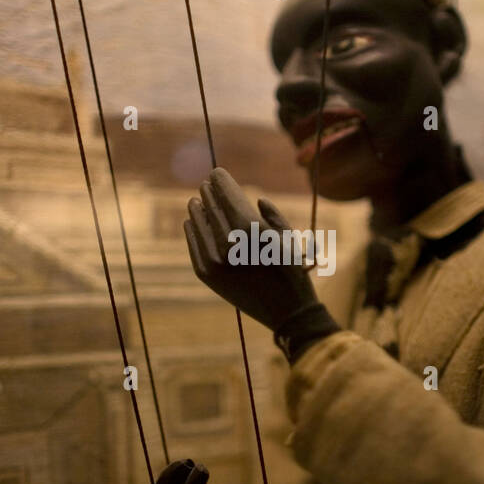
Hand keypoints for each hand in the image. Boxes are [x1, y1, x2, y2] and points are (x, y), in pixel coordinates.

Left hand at [184, 167, 320, 331]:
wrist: (286, 312)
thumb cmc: (292, 270)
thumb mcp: (287, 235)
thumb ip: (270, 213)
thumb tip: (254, 199)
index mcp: (248, 226)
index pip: (225, 192)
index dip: (220, 179)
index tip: (217, 172)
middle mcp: (226, 241)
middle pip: (211, 205)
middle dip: (209, 192)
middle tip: (207, 183)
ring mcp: (213, 259)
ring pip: (198, 222)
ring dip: (197, 209)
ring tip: (196, 201)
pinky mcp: (206, 274)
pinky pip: (193, 244)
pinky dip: (191, 230)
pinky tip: (191, 220)